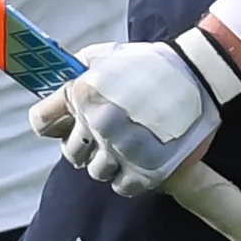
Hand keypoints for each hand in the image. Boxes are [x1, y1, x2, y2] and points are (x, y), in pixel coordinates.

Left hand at [30, 39, 222, 197]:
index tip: (65, 120)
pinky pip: (121, 186)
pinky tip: (141, 156)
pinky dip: (129, 175)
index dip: (52, 121)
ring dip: (110, 159)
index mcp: (83, 95)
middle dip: (85, 143)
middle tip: (107, 131)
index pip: (40, 122)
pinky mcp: (144, 171)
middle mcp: (97, 125)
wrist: (200, 72)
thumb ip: (76, 72)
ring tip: (130, 142)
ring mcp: (121, 150)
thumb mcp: (107, 54)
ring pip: (97, 171)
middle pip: (70, 152)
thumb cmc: (151, 62)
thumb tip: (54, 90)